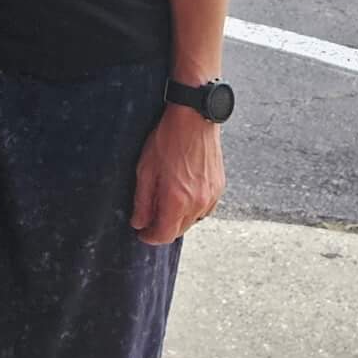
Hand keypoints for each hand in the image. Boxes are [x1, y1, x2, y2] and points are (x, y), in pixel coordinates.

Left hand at [130, 106, 224, 243]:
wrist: (194, 120)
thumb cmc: (167, 140)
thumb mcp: (145, 169)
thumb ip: (142, 200)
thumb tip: (139, 223)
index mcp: (177, 200)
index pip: (165, 234)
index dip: (150, 237)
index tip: (141, 234)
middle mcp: (198, 203)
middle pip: (179, 230)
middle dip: (163, 229)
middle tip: (148, 220)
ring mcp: (212, 197)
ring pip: (192, 221)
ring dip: (177, 219)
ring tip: (163, 205)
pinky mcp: (219, 189)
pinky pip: (204, 209)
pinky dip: (191, 209)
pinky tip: (180, 196)